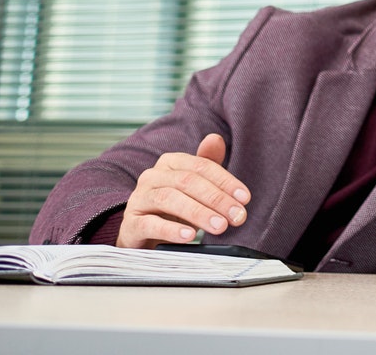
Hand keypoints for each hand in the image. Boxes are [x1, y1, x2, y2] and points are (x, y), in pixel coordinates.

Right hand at [116, 134, 250, 248]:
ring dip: (199, 213)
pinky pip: (150, 224)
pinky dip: (171, 230)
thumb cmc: (173, 207)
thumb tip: (216, 139)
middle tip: (237, 216)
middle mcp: (152, 176)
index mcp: (170, 162)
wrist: (143, 234)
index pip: (201, 166)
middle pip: (188, 182)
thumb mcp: (194, 186)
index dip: (225, 181)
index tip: (245, 198)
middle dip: (216, 199)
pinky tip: (189, 236)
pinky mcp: (130, 223)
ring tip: (220, 226)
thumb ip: (207, 163)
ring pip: (169, 200)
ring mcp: (138, 199)